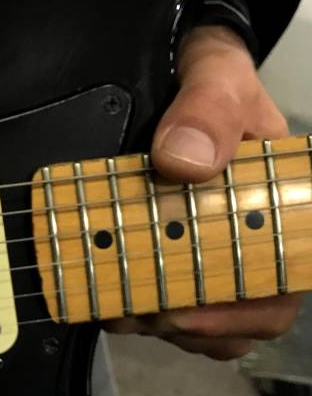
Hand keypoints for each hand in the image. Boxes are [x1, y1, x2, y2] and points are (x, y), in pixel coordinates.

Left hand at [105, 25, 301, 359]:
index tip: (187, 312)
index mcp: (285, 206)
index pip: (285, 280)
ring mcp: (212, 249)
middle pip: (244, 317)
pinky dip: (140, 314)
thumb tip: (184, 162)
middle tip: (141, 311)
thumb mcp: (214, 77)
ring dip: (161, 326)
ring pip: (205, 322)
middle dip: (191, 325)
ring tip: (118, 308)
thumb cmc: (210, 75)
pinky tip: (110, 302)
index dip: (243, 312)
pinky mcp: (172, 252)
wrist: (180, 69)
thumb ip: (207, 110)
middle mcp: (254, 237)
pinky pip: (169, 306)